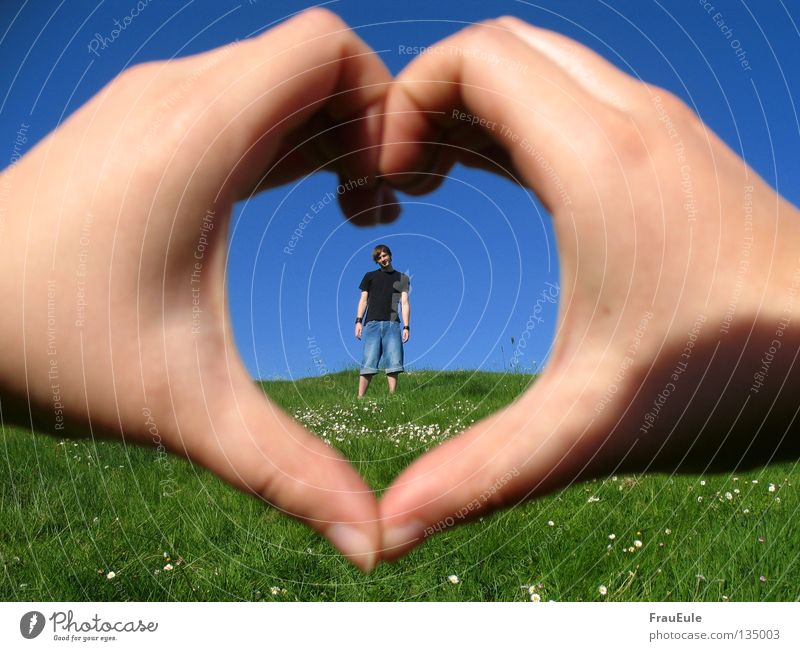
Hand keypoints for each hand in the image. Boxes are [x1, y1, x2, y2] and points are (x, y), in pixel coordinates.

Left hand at [0, 8, 397, 571]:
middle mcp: (177, 98)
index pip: (327, 46)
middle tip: (381, 204)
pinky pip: (241, 97)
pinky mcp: (140, 122)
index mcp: (199, 139)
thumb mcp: (185, 410)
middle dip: (368, 121)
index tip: (396, 181)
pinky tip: (290, 195)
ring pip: (277, 74)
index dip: (385, 98)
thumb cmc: (46, 343)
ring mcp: (153, 103)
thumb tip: (372, 543)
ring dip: (329, 128)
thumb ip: (288, 471)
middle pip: (314, 59)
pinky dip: (287, 132)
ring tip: (350, 204)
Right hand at [377, 17, 799, 558]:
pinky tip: (497, 183)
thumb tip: (388, 533)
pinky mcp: (673, 152)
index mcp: (599, 162)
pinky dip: (517, 121)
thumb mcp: (590, 429)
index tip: (385, 178)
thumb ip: (480, 474)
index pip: (475, 58)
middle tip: (398, 179)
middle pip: (501, 48)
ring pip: (540, 67)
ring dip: (473, 107)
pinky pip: (574, 99)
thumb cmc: (740, 381)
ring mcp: (659, 129)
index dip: (405, 100)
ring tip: (430, 181)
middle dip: (429, 98)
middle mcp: (631, 122)